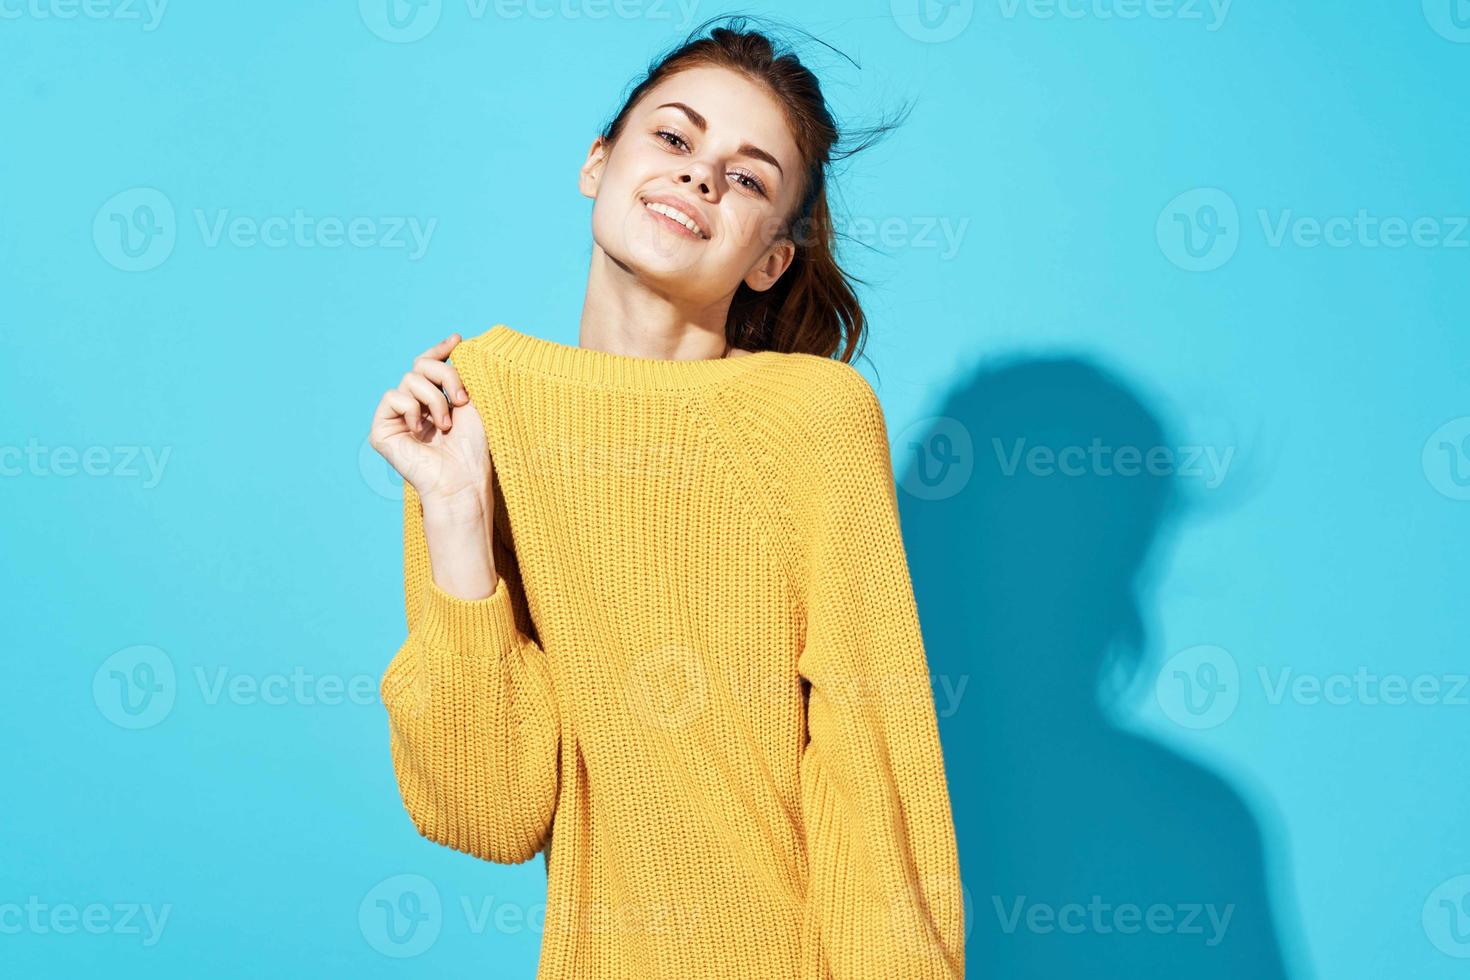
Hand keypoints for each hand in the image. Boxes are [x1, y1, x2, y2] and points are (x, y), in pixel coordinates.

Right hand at [368, 333, 491, 503]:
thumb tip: (454, 342)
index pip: (428, 365)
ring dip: (435, 399)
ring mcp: (396, 418)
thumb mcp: (471, 402)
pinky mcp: (381, 430)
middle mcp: (413, 407)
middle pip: (420, 365)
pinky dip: (411, 409)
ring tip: (446, 425)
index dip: (439, 351)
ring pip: (409, 380)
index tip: (457, 340)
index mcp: (434, 401)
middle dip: (446, 376)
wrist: (461, 478)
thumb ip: (458, 374)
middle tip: (463, 400)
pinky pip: (392, 397)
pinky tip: (421, 430)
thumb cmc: (472, 448)